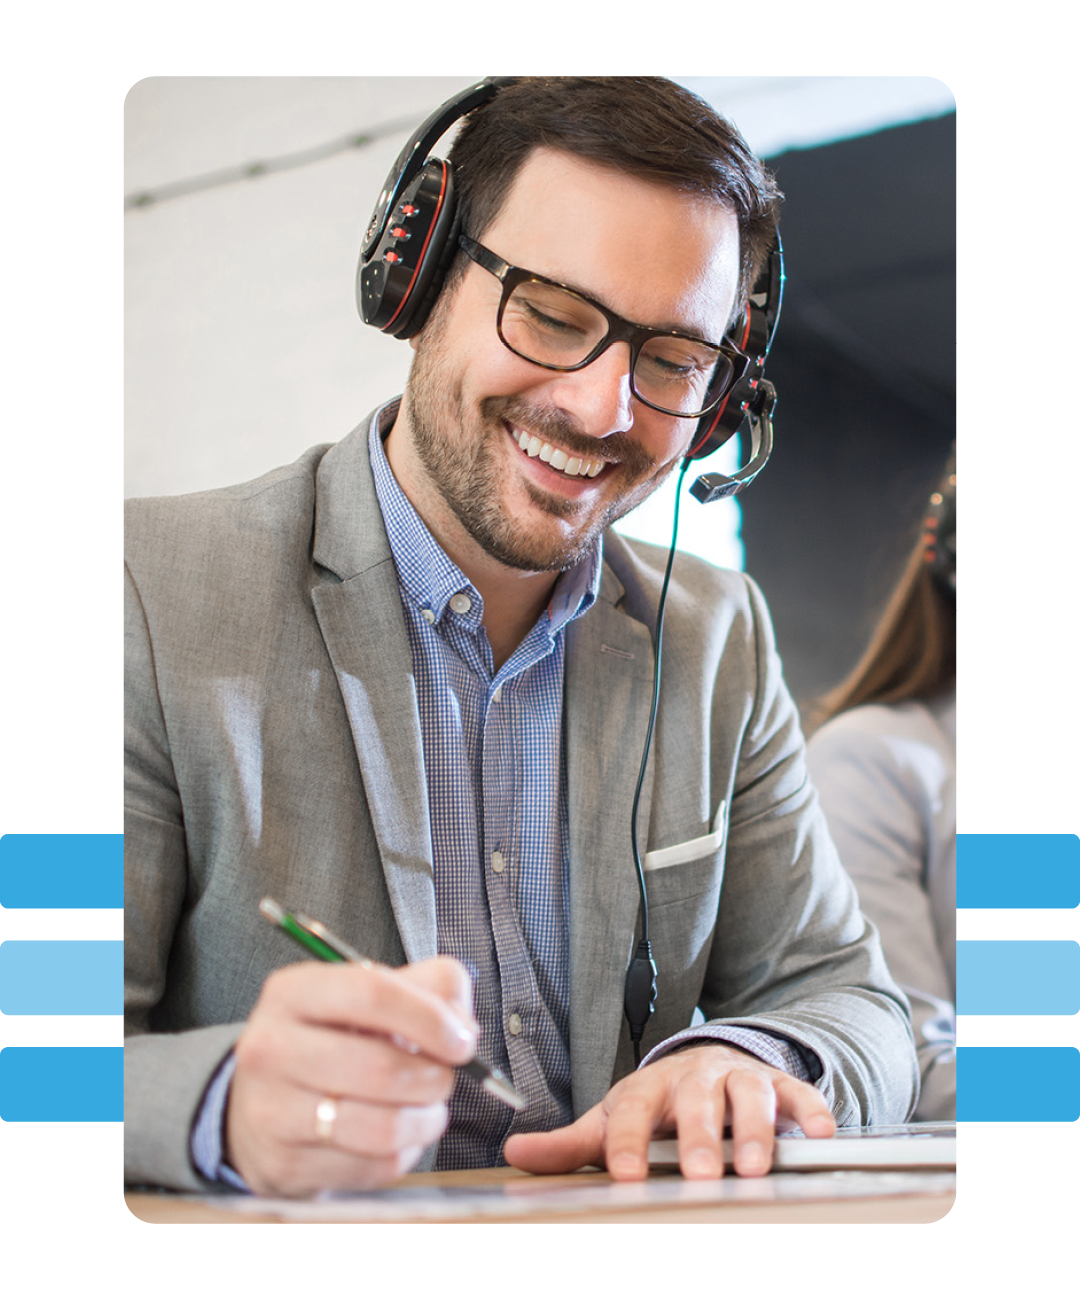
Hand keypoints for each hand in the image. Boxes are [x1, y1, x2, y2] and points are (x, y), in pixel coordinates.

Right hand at [225, 957, 477, 1195]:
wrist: (260, 1102)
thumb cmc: (331, 1039)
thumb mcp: (369, 994)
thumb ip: (430, 987)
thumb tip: (464, 1027)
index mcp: (293, 992)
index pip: (373, 993)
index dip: (431, 1018)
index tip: (461, 1040)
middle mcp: (271, 1047)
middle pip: (382, 1068)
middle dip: (435, 1077)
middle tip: (445, 1076)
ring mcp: (271, 1110)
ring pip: (383, 1127)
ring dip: (426, 1119)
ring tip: (427, 1106)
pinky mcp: (285, 1164)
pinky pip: (374, 1167)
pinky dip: (404, 1152)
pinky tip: (397, 1133)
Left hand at [504, 1042, 834, 1179]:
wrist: (705, 1062)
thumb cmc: (655, 1105)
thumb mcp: (613, 1120)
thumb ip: (570, 1144)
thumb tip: (515, 1155)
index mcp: (647, 1090)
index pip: (632, 1111)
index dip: (627, 1142)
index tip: (625, 1174)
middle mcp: (693, 1079)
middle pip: (696, 1102)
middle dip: (700, 1137)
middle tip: (700, 1173)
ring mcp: (737, 1077)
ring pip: (748, 1096)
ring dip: (754, 1130)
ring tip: (756, 1166)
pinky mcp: (777, 1084)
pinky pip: (796, 1094)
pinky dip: (810, 1111)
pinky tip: (820, 1135)